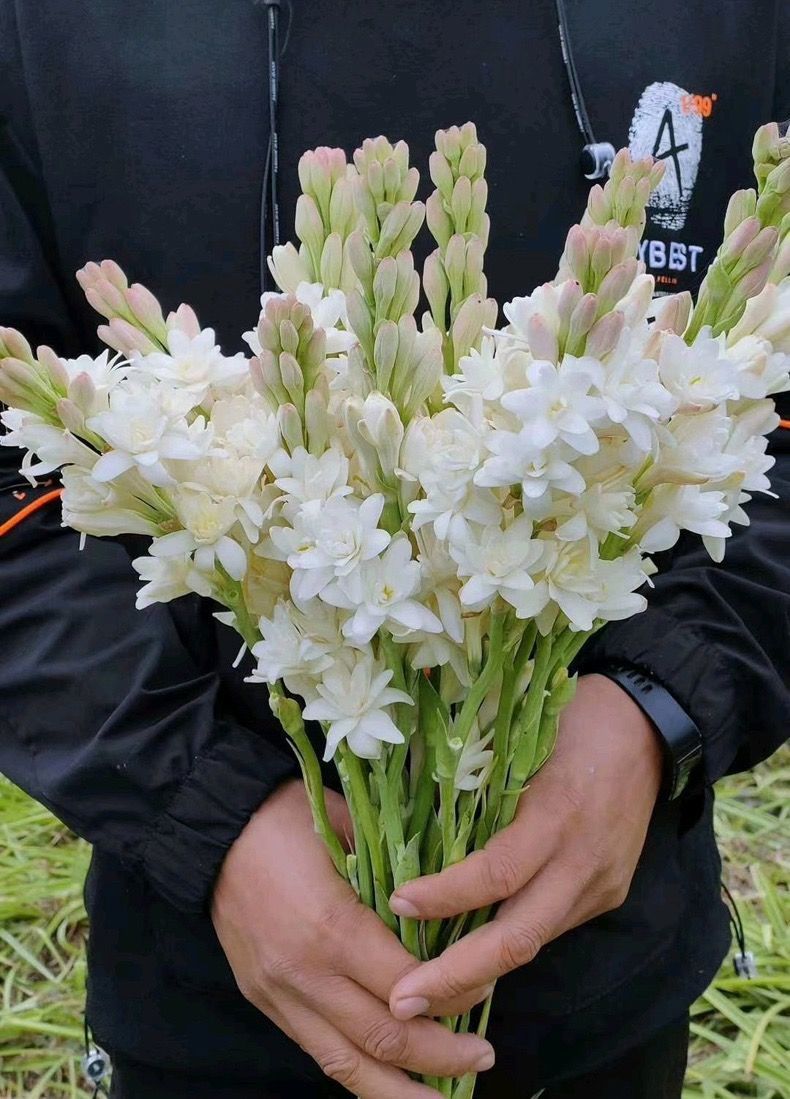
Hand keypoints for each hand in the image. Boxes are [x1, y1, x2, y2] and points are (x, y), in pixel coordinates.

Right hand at [212, 779, 495, 1097]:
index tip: (485, 988)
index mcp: (332, 927)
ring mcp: (280, 995)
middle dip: (441, 1056)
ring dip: (402, 1092)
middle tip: (482, 1056)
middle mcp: (306, 975)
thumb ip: (397, 870)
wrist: (212, 828)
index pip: (408, 985)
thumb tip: (448, 900)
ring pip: (347, 1065)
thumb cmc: (286, 817)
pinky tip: (389, 1081)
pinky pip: (318, 1052)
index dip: (454, 996)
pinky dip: (358, 1074)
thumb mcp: (351, 828)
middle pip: (384, 1038)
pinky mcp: (265, 1002)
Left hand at [388, 674, 662, 1019]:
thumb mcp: (519, 740)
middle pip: (519, 938)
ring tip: (422, 994)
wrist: (649, 728)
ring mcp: (600, 884)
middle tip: (401, 1003)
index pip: (498, 873)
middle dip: (457, 977)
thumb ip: (472, 782)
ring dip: (477, 973)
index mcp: (558, 814)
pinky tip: (466, 959)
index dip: (445, 894)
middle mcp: (582, 861)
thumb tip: (403, 808)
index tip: (398, 901)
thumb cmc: (571, 719)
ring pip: (534, 943)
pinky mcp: (606, 894)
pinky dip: (505, 944)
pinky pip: (549, 927)